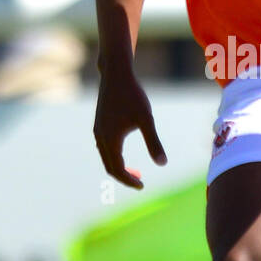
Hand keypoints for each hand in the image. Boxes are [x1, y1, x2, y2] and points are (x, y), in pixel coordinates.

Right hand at [93, 66, 166, 188]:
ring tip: (136, 171)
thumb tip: (162, 164)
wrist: (116, 74)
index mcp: (111, 139)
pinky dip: (114, 156)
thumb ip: (153, 142)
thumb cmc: (133, 95)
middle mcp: (101, 138)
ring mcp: (98, 131)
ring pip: (106, 158)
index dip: (130, 180)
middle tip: (140, 181)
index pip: (118, 169)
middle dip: (124, 177)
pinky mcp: (99, 124)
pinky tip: (125, 152)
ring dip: (119, 167)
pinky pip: (104, 148)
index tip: (142, 186)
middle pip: (109, 167)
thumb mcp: (146, 119)